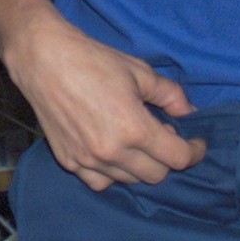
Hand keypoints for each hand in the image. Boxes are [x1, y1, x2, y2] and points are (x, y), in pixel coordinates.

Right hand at [5, 6, 203, 191]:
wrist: (42, 58)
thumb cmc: (92, 59)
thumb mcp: (138, 70)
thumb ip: (170, 95)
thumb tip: (190, 112)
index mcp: (133, 128)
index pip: (178, 158)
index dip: (195, 151)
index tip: (197, 142)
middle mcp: (112, 152)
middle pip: (156, 175)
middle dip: (167, 157)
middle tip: (162, 134)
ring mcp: (88, 160)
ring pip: (130, 180)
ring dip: (140, 165)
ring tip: (136, 140)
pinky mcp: (69, 161)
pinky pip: (101, 182)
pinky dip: (112, 173)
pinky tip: (112, 151)